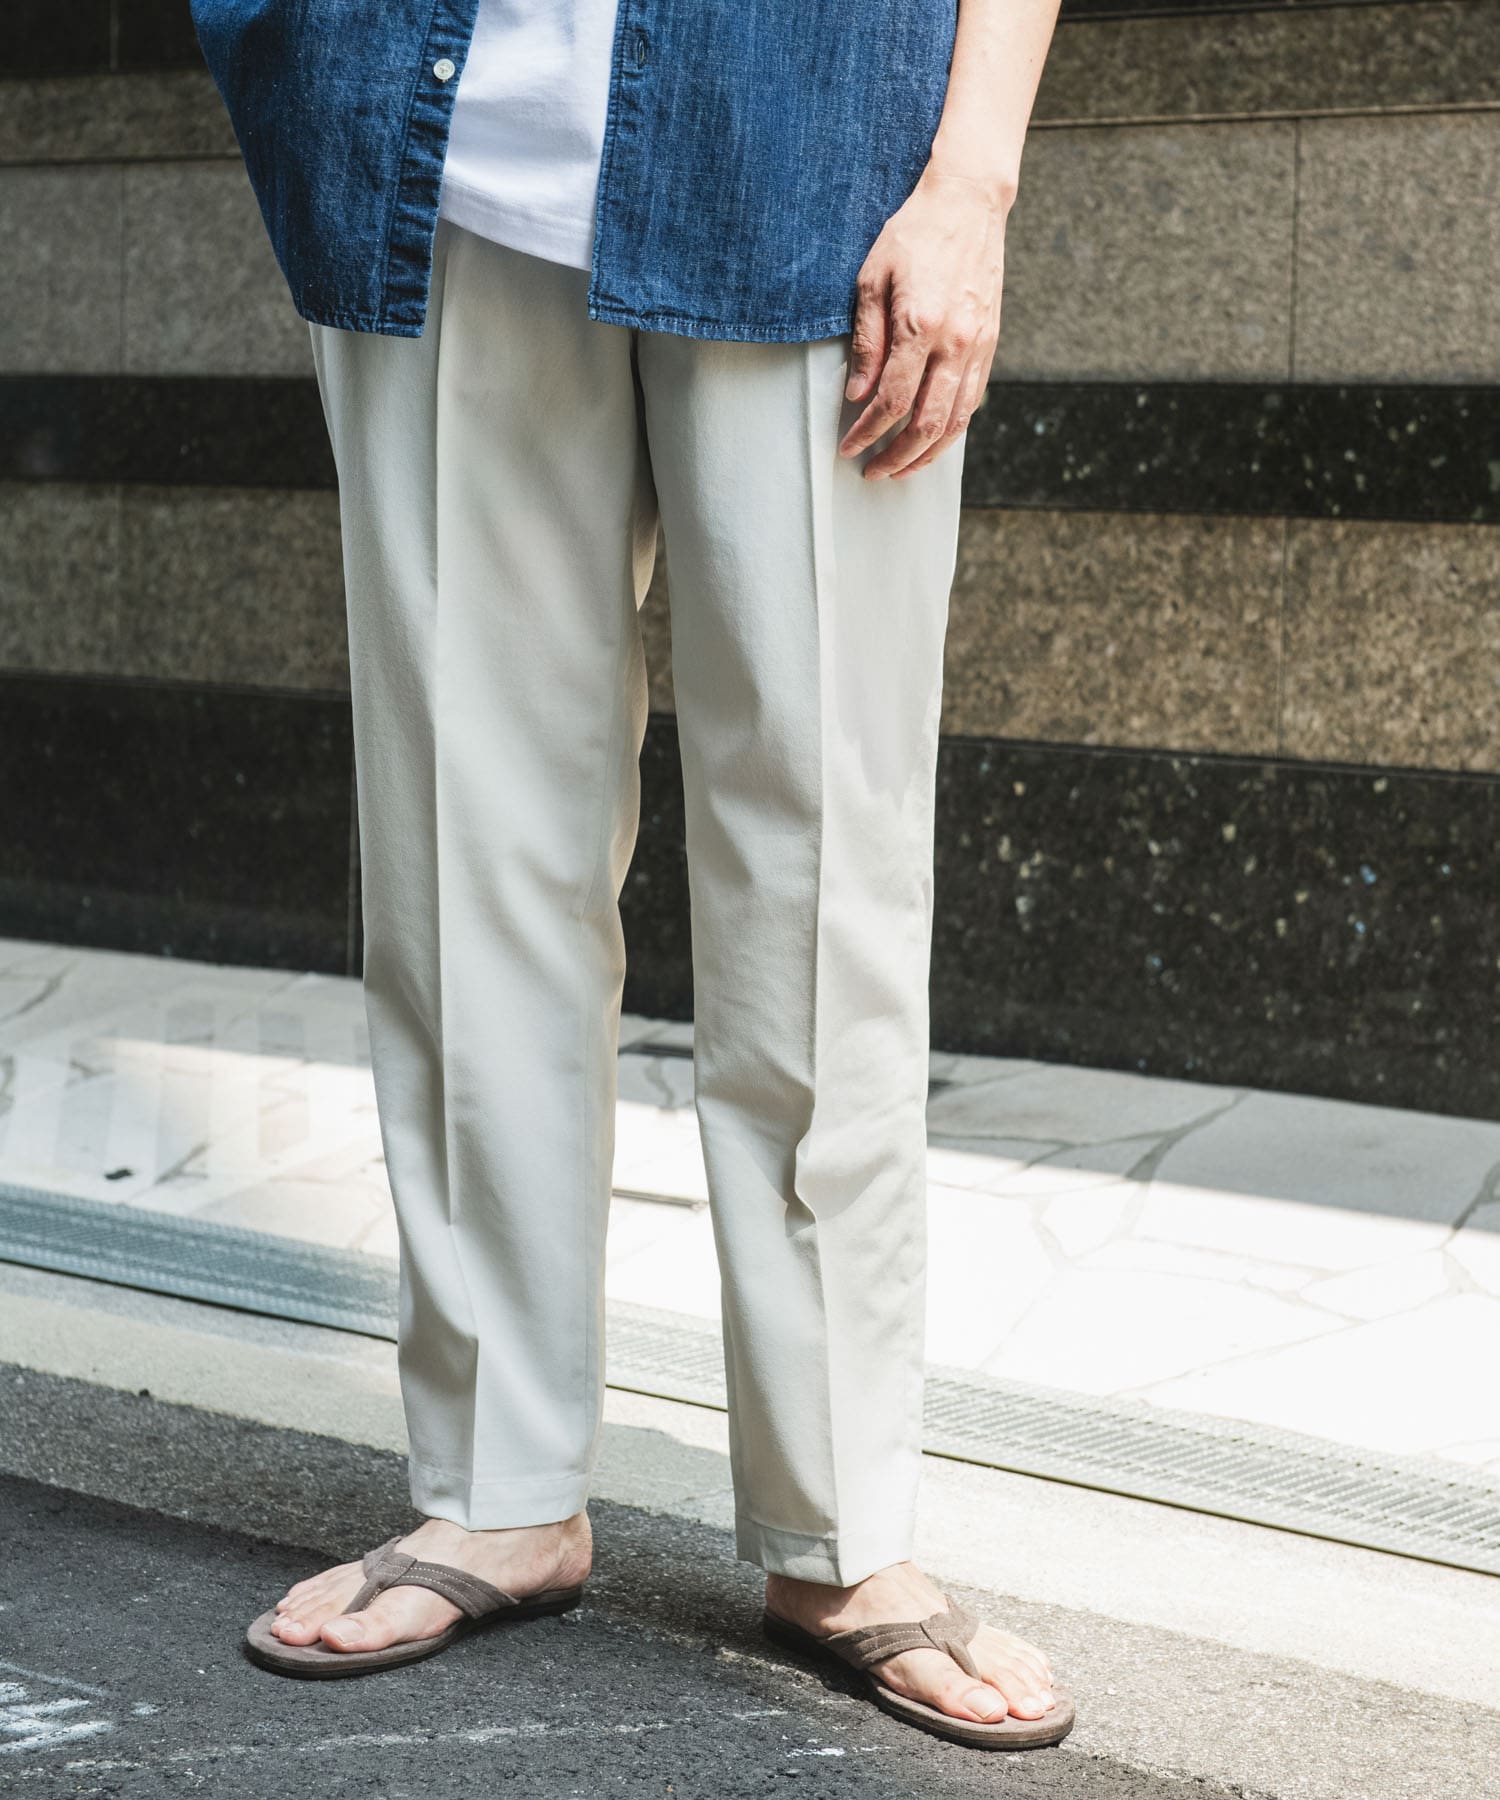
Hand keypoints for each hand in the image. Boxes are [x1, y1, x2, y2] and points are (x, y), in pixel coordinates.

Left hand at [840, 166, 1009, 480]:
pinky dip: (952, 430)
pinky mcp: (990, 343)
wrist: (967, 202)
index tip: (848, 447)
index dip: (867, 432)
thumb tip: (857, 395)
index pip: (891, 400)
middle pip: (927, 424)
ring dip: (927, 454)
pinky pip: (972, 401)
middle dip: (896, 456)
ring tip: (900, 468)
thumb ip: (866, 342)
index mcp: (921, 326)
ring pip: (956, 422)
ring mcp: (978, 345)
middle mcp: (956, 343)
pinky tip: (931, 440)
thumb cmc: (914, 235)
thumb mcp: (871, 279)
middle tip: (872, 471)